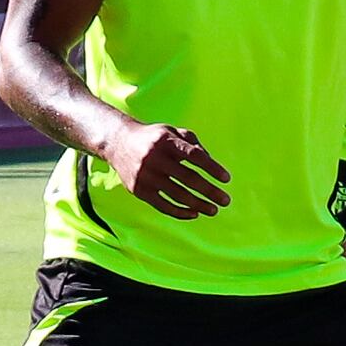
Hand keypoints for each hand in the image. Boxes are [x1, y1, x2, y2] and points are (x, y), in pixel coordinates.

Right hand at [102, 117, 232, 218]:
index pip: (195, 156)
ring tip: (213, 210)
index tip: (226, 179)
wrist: (119, 143)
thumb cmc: (154, 138)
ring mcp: (146, 175)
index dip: (212, 168)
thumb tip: (210, 161)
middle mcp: (155, 158)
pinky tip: (194, 214)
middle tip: (225, 201)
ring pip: (177, 194)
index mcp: (166, 141)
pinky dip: (180, 212)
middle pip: (188, 178)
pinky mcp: (139, 190)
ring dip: (199, 205)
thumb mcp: (172, 132)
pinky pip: (163, 205)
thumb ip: (193, 142)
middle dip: (210, 191)